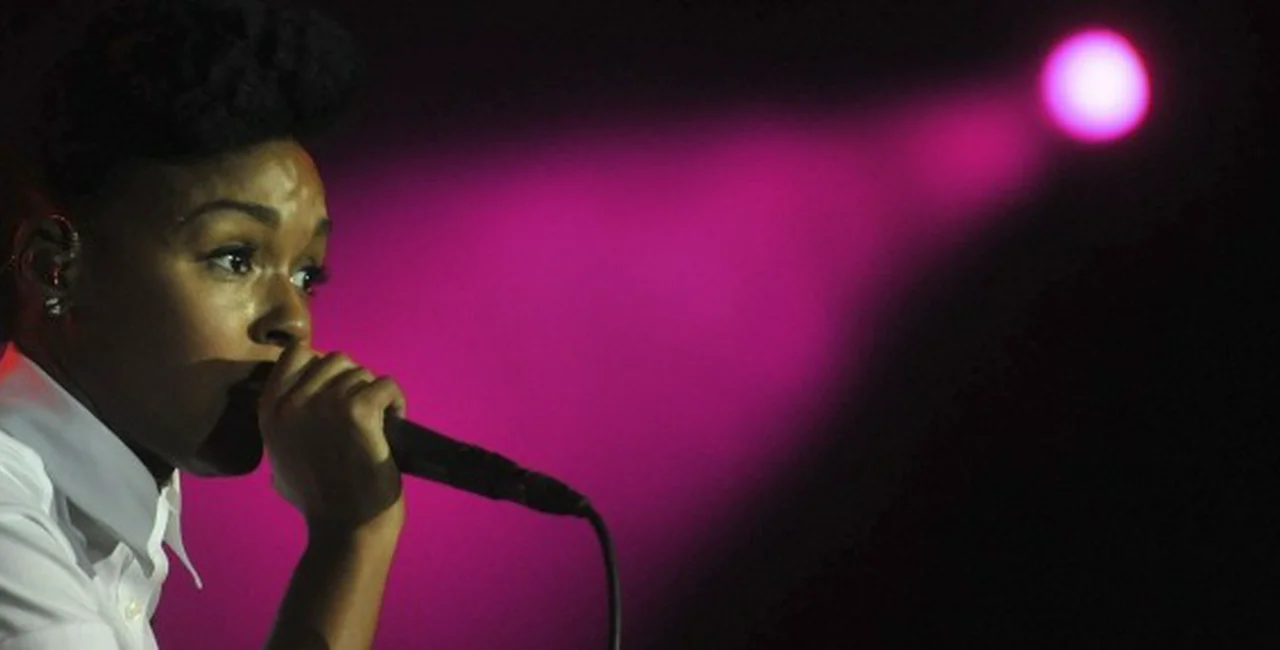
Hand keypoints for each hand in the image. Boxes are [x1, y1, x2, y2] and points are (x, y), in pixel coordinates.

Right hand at [259, 342, 406, 531]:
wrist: (346, 528)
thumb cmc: (319, 502)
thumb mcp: (281, 460)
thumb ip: (286, 426)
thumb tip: (301, 401)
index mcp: (270, 410)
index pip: (296, 353)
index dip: (323, 366)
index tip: (338, 391)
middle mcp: (292, 401)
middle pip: (335, 360)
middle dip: (353, 382)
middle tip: (363, 413)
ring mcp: (325, 403)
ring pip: (363, 374)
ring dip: (375, 395)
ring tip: (380, 424)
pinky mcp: (358, 410)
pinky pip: (386, 385)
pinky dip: (396, 402)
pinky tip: (395, 423)